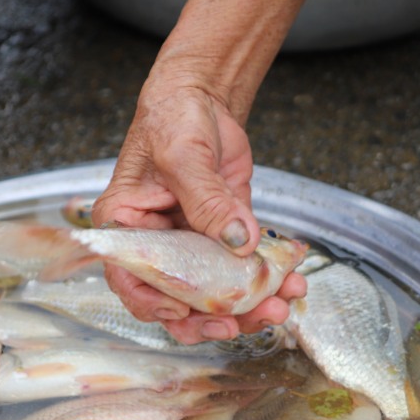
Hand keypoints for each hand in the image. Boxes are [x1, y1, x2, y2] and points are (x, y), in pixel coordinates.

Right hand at [92, 82, 305, 343]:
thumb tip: (238, 242)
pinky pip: (244, 269)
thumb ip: (207, 201)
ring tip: (281, 305)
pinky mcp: (223, 236)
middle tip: (244, 321)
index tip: (187, 310)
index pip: (131, 281)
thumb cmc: (171, 119)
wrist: (202, 97)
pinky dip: (268, 279)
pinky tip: (293, 279)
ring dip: (248, 305)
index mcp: (126, 229)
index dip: (156, 305)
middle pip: (177, 298)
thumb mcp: (183, 156)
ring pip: (215, 292)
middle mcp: (156, 244)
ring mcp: (191, 244)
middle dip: (213, 316)